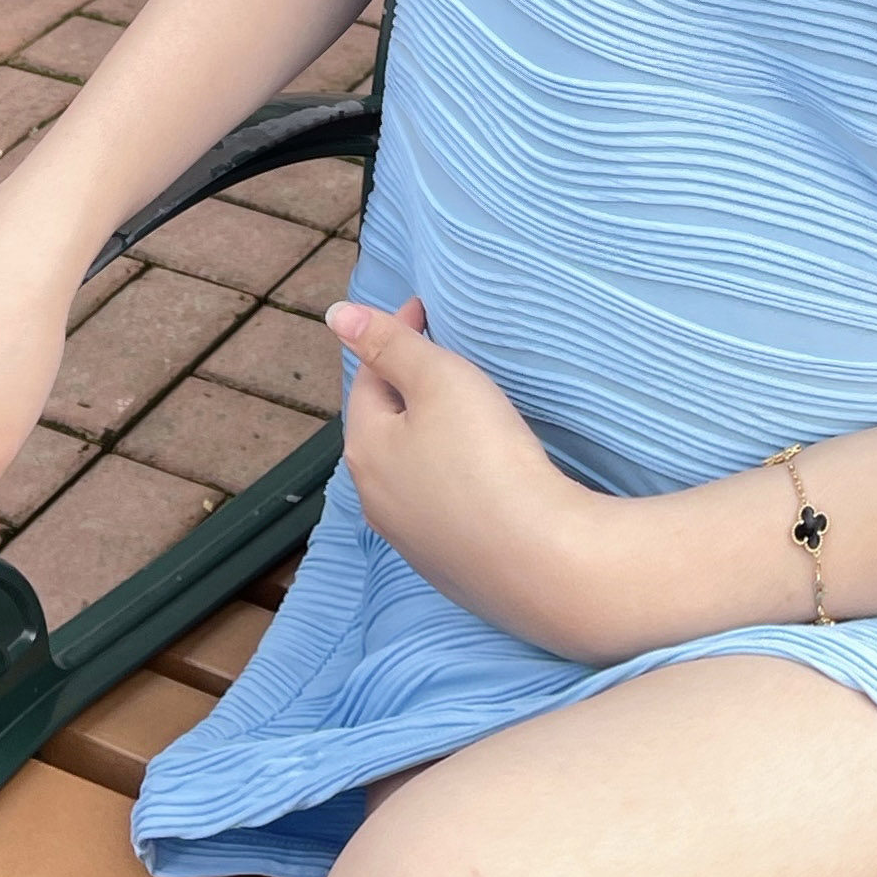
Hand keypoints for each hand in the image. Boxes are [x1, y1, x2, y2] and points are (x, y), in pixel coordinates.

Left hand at [330, 296, 618, 659]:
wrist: (540, 559)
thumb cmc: (486, 457)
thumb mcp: (440, 381)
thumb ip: (389, 343)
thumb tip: (336, 315)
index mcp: (365, 449)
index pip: (368, 378)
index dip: (394, 336)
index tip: (426, 310)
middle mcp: (375, 499)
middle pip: (381, 428)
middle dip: (402, 389)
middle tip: (436, 359)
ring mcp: (411, 539)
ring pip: (406, 472)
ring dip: (422, 437)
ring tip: (455, 414)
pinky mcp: (448, 566)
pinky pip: (437, 507)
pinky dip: (447, 478)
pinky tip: (474, 476)